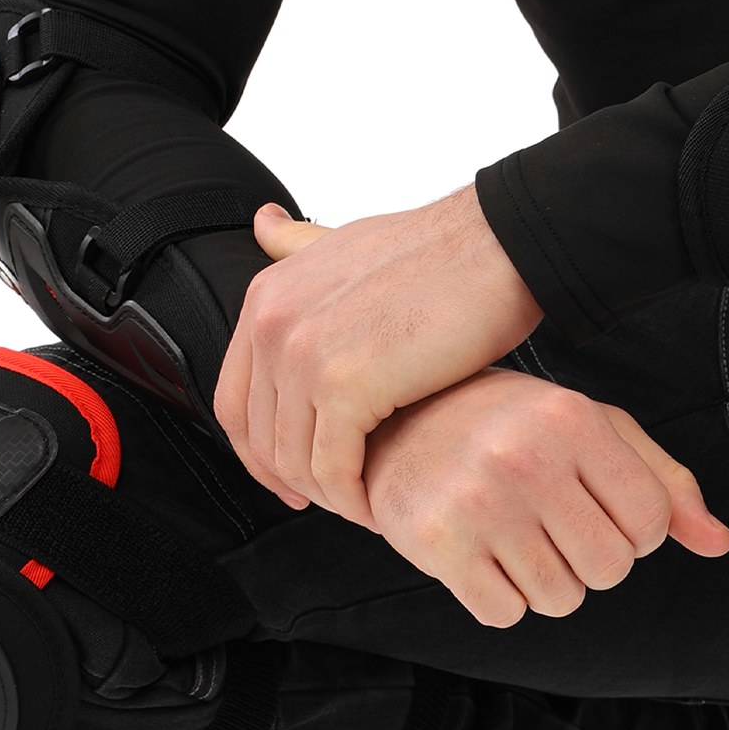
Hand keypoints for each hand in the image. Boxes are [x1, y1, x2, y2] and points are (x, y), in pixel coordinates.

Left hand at [214, 184, 543, 525]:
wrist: (494, 246)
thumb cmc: (439, 250)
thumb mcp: (346, 240)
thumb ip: (300, 247)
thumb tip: (265, 224)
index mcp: (267, 297)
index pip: (234, 402)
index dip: (259, 454)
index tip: (293, 481)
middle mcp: (272, 325)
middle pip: (261, 438)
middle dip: (296, 482)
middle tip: (336, 500)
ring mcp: (303, 355)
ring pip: (295, 460)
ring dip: (329, 496)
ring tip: (364, 504)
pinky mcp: (345, 386)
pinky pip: (333, 468)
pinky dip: (353, 498)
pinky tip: (378, 504)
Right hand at [363, 367, 728, 625]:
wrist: (395, 424)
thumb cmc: (512, 427)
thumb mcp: (592, 431)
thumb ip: (662, 483)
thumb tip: (720, 543)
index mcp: (575, 420)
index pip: (651, 523)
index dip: (633, 532)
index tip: (595, 510)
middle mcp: (527, 456)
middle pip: (609, 569)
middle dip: (588, 561)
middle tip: (549, 525)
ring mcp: (478, 500)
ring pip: (559, 600)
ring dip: (544, 583)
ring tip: (512, 536)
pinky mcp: (436, 541)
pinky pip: (504, 613)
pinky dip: (497, 598)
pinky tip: (478, 554)